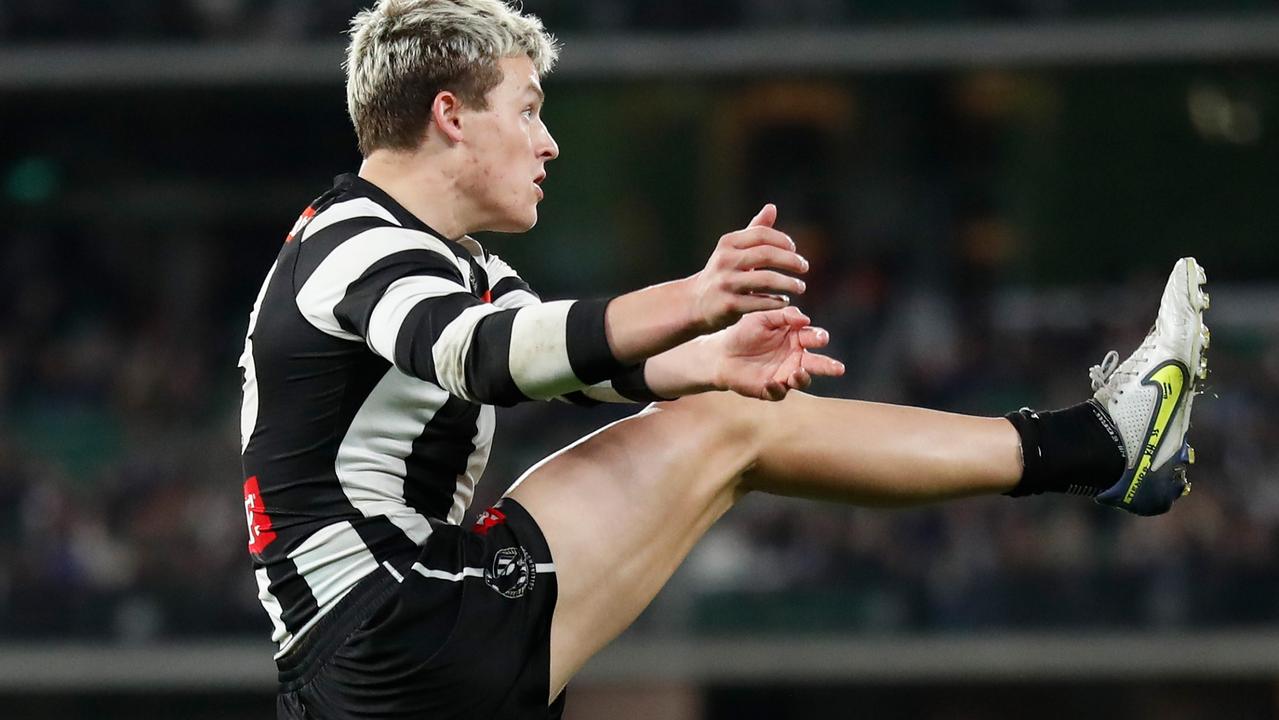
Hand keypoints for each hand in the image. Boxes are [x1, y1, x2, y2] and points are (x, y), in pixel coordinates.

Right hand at [685, 204, 808, 331]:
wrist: (695, 303)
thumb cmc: (722, 273)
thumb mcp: (734, 250)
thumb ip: (754, 231)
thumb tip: (772, 207)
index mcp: (727, 243)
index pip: (762, 234)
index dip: (783, 240)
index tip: (795, 250)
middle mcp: (724, 261)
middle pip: (766, 255)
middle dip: (791, 261)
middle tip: (805, 268)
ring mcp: (725, 283)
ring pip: (766, 279)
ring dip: (789, 283)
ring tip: (800, 287)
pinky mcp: (728, 305)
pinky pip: (760, 302)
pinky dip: (776, 302)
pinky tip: (784, 302)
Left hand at [713, 306, 844, 400]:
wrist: (721, 352)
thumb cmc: (743, 332)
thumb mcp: (762, 318)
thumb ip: (784, 316)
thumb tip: (806, 319)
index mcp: (795, 338)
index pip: (812, 337)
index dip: (818, 337)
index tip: (821, 338)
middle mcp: (795, 358)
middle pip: (816, 363)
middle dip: (828, 366)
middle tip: (838, 369)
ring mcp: (784, 375)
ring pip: (802, 380)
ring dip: (803, 378)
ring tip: (798, 373)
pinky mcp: (771, 389)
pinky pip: (779, 392)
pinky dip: (777, 389)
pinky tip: (771, 382)